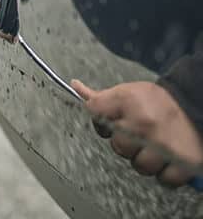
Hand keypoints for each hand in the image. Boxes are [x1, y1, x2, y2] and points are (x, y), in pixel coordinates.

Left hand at [71, 80, 202, 186]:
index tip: (112, 121)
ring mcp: (163, 145)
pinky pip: (165, 179)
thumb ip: (101, 96)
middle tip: (140, 135)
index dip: (101, 121)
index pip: (95, 112)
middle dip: (126, 144)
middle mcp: (143, 123)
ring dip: (146, 160)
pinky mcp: (183, 162)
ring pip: (140, 166)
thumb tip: (75, 86)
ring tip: (156, 147)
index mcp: (127, 101)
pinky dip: (166, 173)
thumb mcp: (128, 92)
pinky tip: (168, 159)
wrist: (195, 103)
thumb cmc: (157, 100)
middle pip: (118, 147)